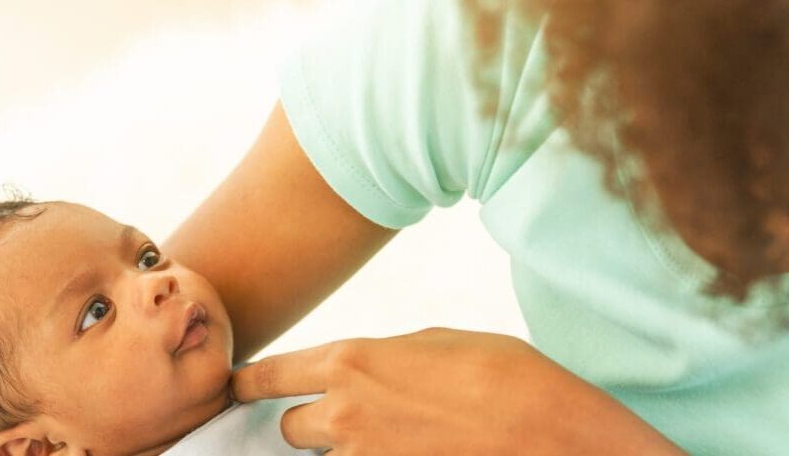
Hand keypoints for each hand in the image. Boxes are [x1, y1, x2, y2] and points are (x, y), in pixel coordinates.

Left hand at [231, 327, 685, 454]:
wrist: (551, 432)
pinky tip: (403, 447)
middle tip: (338, 418)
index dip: (250, 382)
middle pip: (290, 429)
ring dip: (339, 452)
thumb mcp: (436, 342)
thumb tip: (363, 369)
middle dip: (305, 423)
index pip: (273, 374)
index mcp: (353, 363)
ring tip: (383, 435)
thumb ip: (384, 357)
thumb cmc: (502, 374)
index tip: (238, 388)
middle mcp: (345, 416)